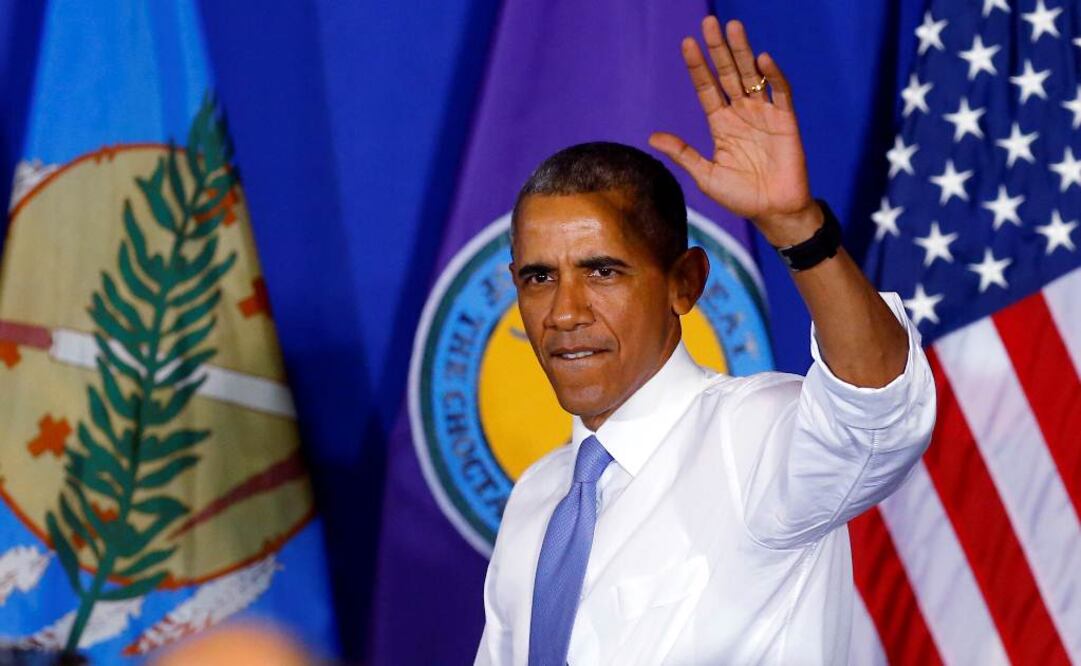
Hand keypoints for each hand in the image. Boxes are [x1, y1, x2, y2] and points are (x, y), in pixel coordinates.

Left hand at [649, 17, 818, 245]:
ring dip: (743, 51)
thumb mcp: (706, 175)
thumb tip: (651, 136)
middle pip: (728, 73)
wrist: (774, 212)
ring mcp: (764, 114)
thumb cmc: (740, 197)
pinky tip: (762, 60)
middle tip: (709, 23)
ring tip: (733, 27)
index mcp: (721, 124)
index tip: (687, 43)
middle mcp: (741, 113)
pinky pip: (780, 92)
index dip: (698, 67)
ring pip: (751, 76)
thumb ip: (682, 153)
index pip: (707, 88)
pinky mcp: (786, 120)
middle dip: (719, 49)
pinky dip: (773, 76)